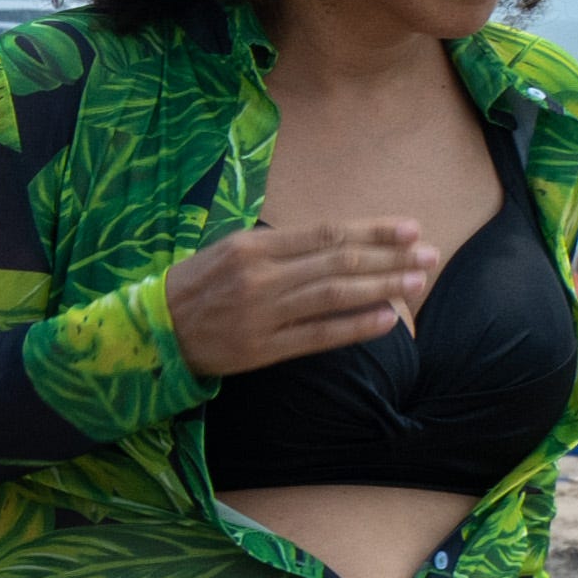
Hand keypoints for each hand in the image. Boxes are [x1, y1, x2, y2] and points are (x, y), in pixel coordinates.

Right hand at [163, 213, 444, 376]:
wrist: (149, 332)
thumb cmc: (194, 287)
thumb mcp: (230, 251)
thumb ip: (279, 246)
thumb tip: (338, 242)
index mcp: (252, 247)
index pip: (327, 234)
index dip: (373, 230)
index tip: (410, 228)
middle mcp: (260, 278)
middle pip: (338, 262)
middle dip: (390, 257)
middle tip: (428, 254)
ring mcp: (261, 315)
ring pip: (334, 295)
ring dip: (381, 287)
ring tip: (417, 281)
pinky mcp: (261, 349)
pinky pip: (318, 335)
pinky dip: (355, 327)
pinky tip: (387, 319)